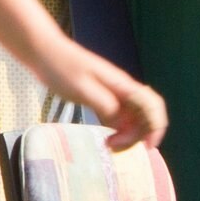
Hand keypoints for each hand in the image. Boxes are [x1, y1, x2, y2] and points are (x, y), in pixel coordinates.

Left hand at [40, 42, 168, 154]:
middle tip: (115, 147)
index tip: (146, 147)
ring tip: (109, 146)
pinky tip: (107, 139)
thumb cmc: (61, 67)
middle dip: (139, 135)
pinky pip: (119, 118)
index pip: (152, 105)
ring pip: (133, 118)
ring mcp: (114, 94)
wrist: (44, 53)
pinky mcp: (102, 99)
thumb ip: (105, 106)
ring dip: (128, 135)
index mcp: (122, 84)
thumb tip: (123, 124)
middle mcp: (122, 89)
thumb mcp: (83, 89)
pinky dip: (119, 131)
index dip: (156, 127)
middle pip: (146, 115)